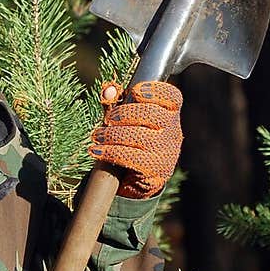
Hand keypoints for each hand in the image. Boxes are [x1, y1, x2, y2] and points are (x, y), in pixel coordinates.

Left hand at [89, 79, 182, 197]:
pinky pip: (131, 157)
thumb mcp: (125, 119)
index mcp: (169, 115)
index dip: (155, 91)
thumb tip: (109, 89)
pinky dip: (109, 152)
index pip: (172, 97)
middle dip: (124, 113)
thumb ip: (117, 102)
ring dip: (112, 134)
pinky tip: (96, 151)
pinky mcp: (156, 171)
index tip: (135, 91)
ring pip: (140, 136)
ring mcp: (167, 153)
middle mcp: (173, 133)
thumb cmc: (131, 142)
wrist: (136, 180)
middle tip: (108, 120)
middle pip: (152, 114)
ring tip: (96, 136)